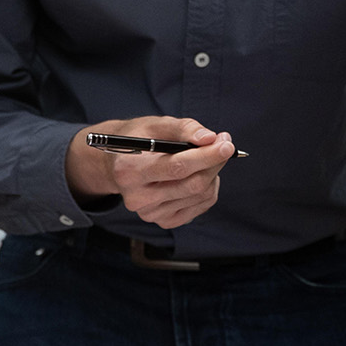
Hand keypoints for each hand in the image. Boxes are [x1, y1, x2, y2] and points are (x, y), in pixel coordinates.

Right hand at [65, 116, 234, 229]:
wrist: (119, 164)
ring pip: (199, 195)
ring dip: (212, 174)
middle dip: (215, 163)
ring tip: (206, 158)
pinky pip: (199, 206)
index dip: (206, 156)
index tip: (226, 144)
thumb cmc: (140, 140)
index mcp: (129, 170)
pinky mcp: (163, 221)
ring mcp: (150, 213)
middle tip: (224, 145)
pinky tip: (199, 175)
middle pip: (191, 184)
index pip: (176, 167)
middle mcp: (137, 197)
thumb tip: (210, 138)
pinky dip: (208, 189)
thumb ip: (184, 128)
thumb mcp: (156, 124)